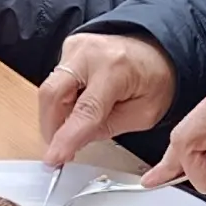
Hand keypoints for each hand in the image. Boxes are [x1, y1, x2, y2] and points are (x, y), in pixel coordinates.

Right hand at [37, 34, 177, 166]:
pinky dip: (61, 101)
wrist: (156, 51)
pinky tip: (77, 108)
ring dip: (56, 115)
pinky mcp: (68, 49)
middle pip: (53, 94)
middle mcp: (90, 53)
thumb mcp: (142, 115)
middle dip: (51, 126)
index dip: (67, 137)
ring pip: (50, 89)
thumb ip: (107, 129)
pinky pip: (55, 81)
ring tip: (73, 129)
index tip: (54, 158)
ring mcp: (76, 47)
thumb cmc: (155, 79)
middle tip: (60, 149)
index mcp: (116, 69)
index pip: (85, 110)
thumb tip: (73, 143)